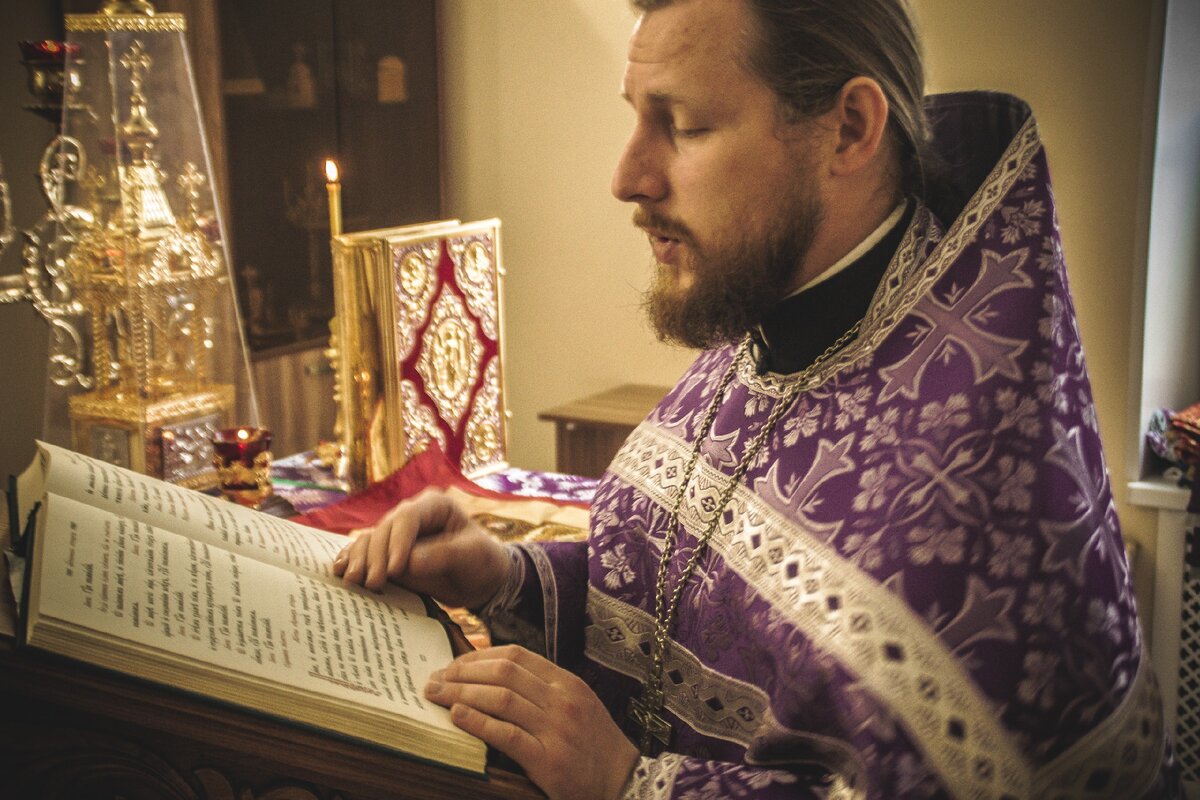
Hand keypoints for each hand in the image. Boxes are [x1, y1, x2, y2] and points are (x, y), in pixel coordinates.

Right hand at [332, 489, 510, 608]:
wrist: (480, 580)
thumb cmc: (482, 560)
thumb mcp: (472, 555)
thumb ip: (444, 555)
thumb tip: (409, 561)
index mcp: (434, 505)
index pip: (408, 518)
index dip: (398, 542)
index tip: (395, 569)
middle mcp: (411, 516)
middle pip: (384, 530)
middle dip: (375, 557)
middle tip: (374, 582)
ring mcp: (397, 535)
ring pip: (369, 541)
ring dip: (359, 560)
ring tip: (353, 582)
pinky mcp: (388, 554)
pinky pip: (365, 553)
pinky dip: (352, 561)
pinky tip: (340, 572)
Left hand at [425, 645, 639, 799]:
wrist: (623, 781)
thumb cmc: (594, 745)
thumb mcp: (576, 704)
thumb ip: (542, 690)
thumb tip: (493, 678)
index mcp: (566, 683)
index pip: (516, 656)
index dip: (478, 657)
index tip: (453, 665)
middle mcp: (562, 700)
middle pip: (503, 673)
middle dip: (462, 673)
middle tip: (434, 680)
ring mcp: (556, 729)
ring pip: (501, 699)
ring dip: (461, 693)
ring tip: (436, 696)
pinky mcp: (549, 760)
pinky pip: (507, 735)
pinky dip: (478, 723)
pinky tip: (457, 717)